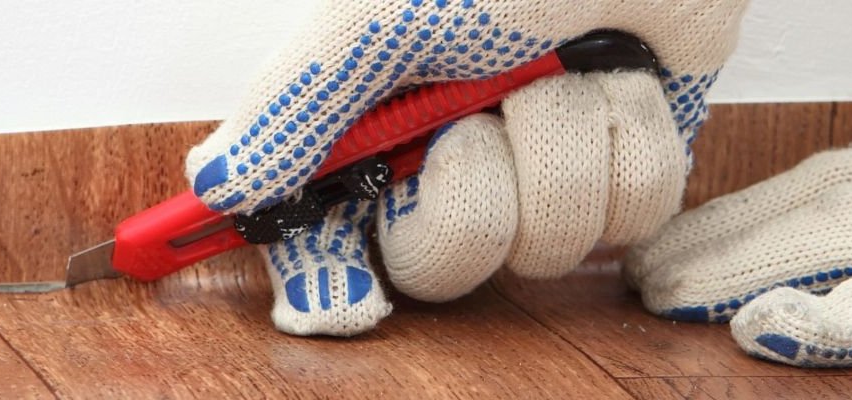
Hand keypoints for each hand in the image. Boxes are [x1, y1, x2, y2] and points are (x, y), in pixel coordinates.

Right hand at [185, 0, 749, 335]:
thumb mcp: (374, 18)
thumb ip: (295, 103)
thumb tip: (219, 181)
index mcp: (380, 118)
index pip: (328, 227)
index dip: (328, 267)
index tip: (340, 290)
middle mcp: (455, 152)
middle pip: (443, 261)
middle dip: (476, 188)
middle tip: (477, 118)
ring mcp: (542, 164)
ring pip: (551, 241)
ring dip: (565, 144)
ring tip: (561, 69)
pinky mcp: (623, 164)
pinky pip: (632, 211)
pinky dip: (631, 137)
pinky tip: (621, 79)